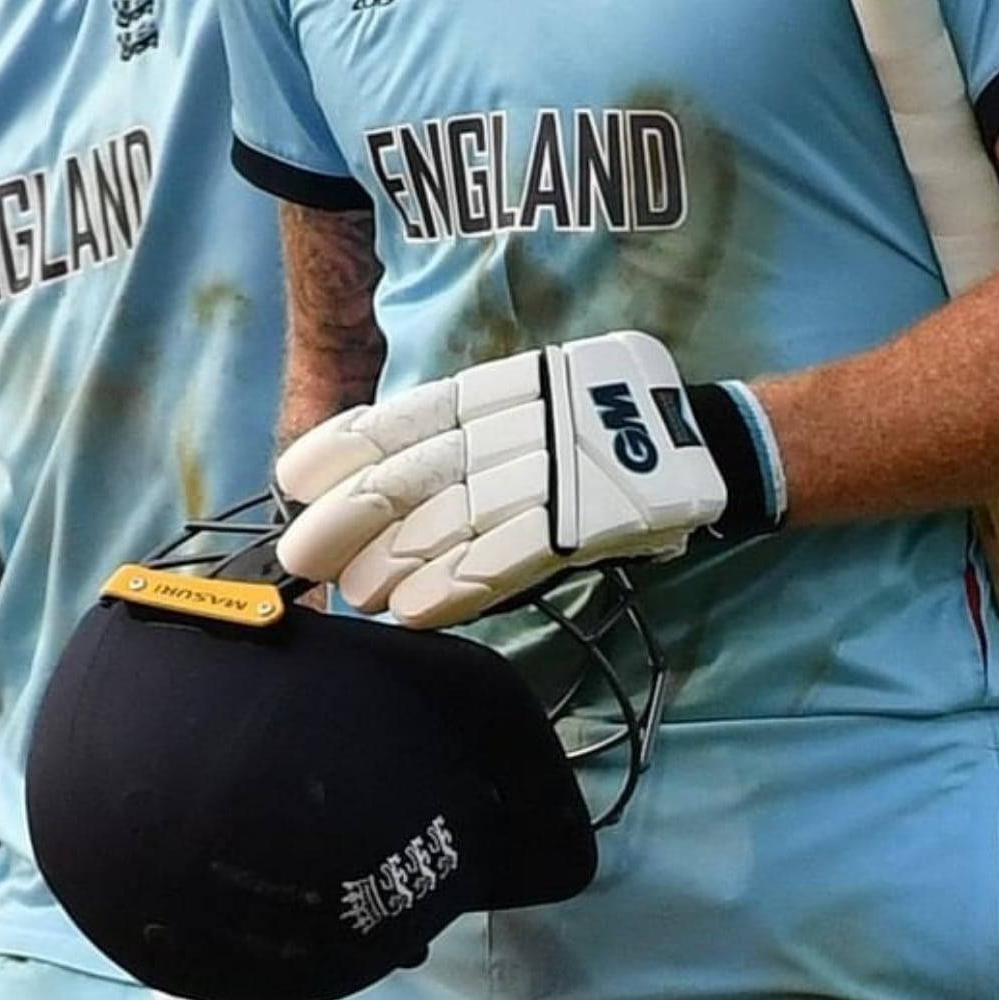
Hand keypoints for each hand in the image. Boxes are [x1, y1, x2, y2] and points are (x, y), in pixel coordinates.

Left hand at [274, 333, 784, 628]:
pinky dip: (457, 586)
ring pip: (453, 518)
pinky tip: (414, 612)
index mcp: (502, 387)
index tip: (292, 478)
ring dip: (394, 562)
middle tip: (300, 557)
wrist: (707, 445)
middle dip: (348, 516)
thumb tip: (377, 478)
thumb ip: (467, 431)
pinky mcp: (588, 520)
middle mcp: (521, 422)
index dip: (344, 446)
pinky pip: (510, 557)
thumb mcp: (532, 400)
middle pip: (416, 471)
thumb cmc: (603, 426)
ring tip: (353, 592)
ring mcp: (556, 470)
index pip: (407, 415)